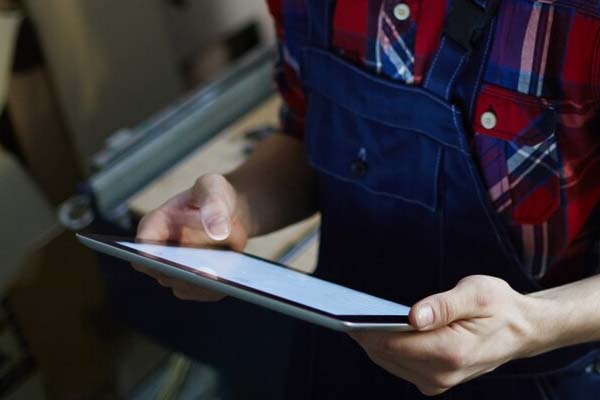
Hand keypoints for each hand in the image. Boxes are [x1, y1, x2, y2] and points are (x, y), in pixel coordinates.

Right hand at [135, 174, 249, 300]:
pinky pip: (205, 292)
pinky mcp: (197, 285)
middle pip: (164, 270)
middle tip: (200, 271)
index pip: (142, 244)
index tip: (164, 259)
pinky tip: (231, 282)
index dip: (148, 254)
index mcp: (155, 225)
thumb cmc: (214, 196)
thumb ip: (213, 203)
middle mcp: (160, 253)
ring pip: (184, 286)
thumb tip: (218, 232)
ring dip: (201, 283)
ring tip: (219, 278)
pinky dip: (217, 288)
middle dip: (182, 271)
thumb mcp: (213, 187)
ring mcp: (177, 271)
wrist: (231, 213)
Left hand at [350, 275, 537, 395]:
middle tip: (341, 308)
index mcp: (451, 352)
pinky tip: (377, 327)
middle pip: (385, 354)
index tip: (344, 312)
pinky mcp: (434, 381)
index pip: (392, 344)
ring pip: (388, 361)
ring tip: (354, 315)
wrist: (522, 330)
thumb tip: (413, 316)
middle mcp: (442, 375)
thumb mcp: (476, 293)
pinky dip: (385, 347)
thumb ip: (443, 305)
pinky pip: (398, 364)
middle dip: (363, 333)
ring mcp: (438, 382)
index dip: (365, 329)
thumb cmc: (499, 306)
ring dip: (371, 341)